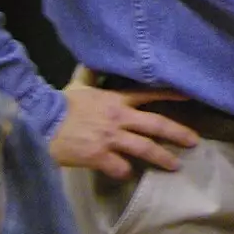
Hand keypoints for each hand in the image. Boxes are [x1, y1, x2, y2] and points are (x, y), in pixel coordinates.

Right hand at [49, 82, 199, 178]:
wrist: (39, 122)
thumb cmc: (60, 104)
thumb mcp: (78, 85)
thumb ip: (91, 74)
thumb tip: (93, 58)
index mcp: (116, 100)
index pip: (149, 94)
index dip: (170, 94)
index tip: (190, 96)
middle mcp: (118, 118)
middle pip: (156, 125)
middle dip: (177, 133)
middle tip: (194, 142)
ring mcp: (109, 138)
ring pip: (144, 148)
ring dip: (162, 157)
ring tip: (175, 165)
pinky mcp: (98, 156)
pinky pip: (119, 167)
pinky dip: (126, 172)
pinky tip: (129, 175)